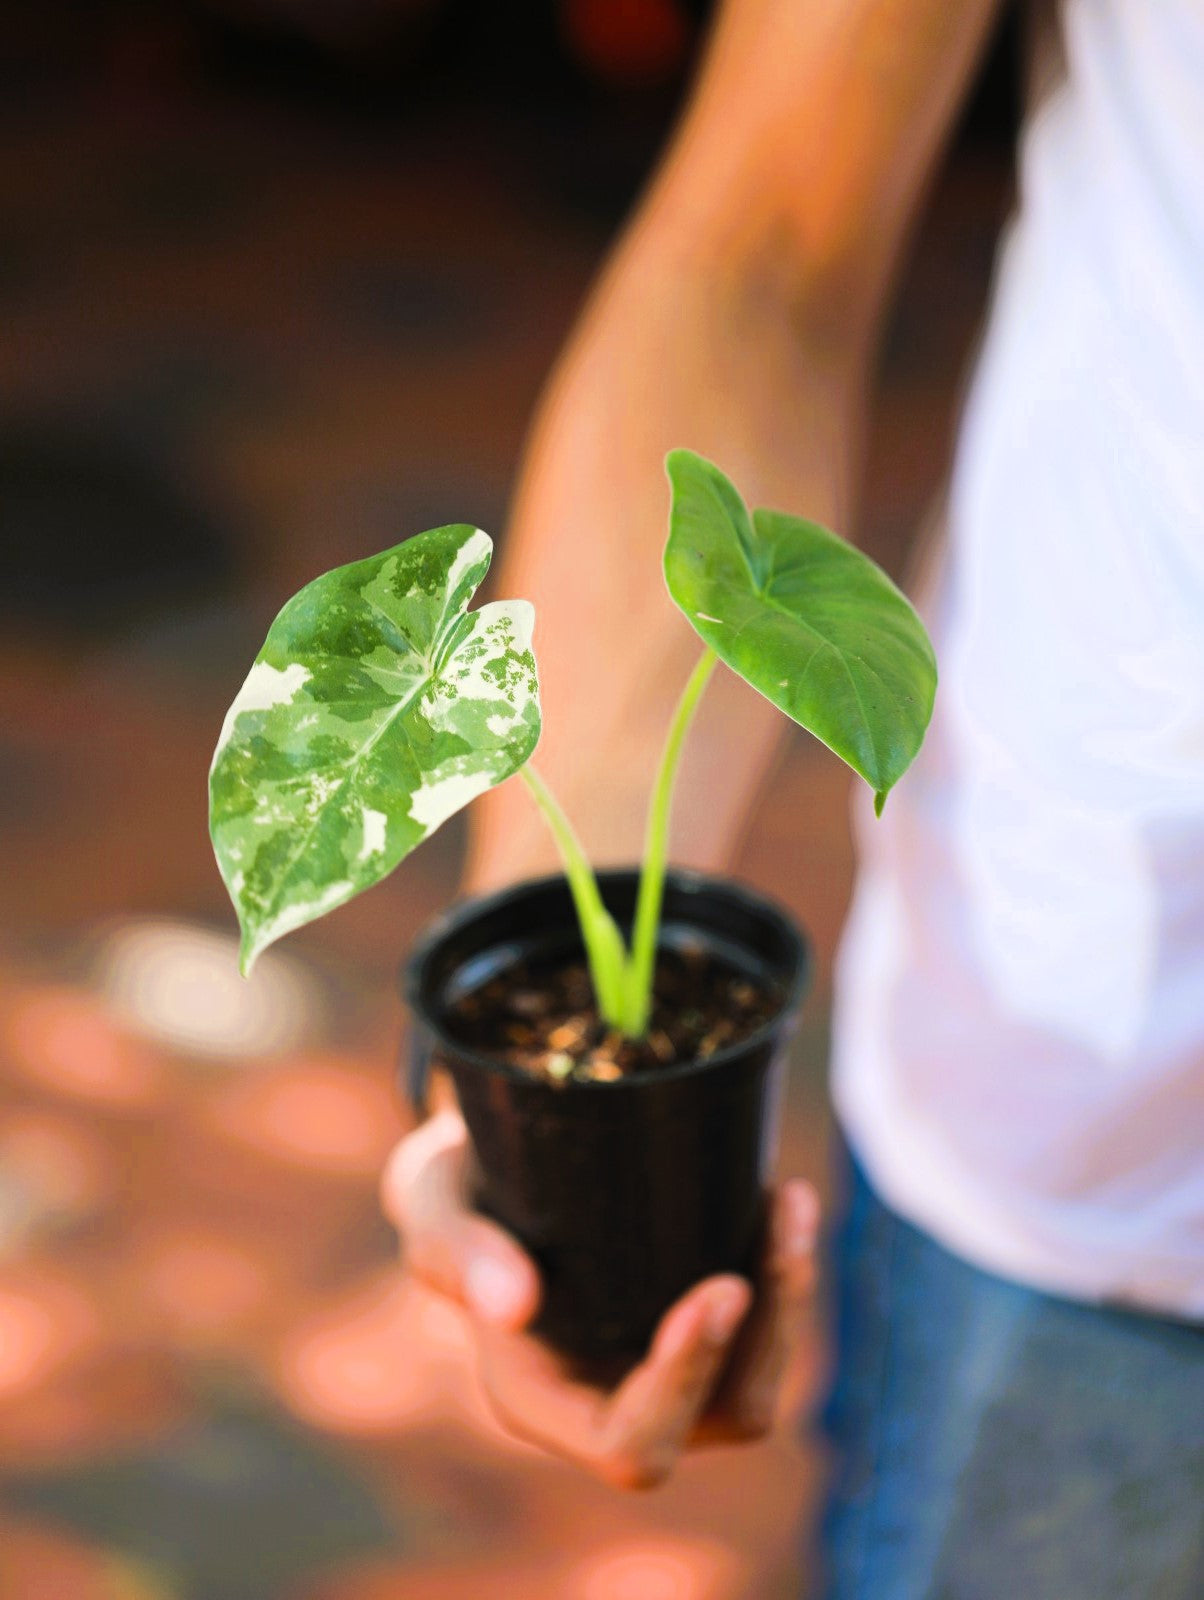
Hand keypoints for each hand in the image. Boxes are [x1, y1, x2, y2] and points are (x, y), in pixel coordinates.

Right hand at [382, 1108, 817, 1488]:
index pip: (630, 1444)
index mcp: (539, 1401)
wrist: (488, 1160)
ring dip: (790, 1296)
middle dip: (768, 1333)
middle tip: (781, 1229)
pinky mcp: (696, 1323)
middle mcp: (608, 1401)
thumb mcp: (432, 1200)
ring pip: (758, 1376)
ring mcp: (658, 1367)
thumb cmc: (454, 1188)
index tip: (723, 1286)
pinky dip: (783, 1268)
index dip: (686, 1384)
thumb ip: (456, 1251)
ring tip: (789, 1198)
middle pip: (724, 1416)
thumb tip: (515, 1307)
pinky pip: (765, 1328)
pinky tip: (780, 1197)